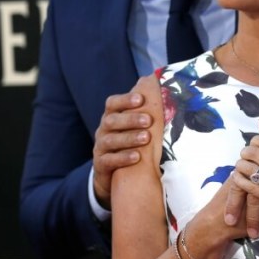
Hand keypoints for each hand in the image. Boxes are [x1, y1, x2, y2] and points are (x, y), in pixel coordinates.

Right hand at [92, 80, 155, 208]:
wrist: (112, 174)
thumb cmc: (129, 143)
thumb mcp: (133, 128)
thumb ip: (143, 110)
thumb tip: (157, 83)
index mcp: (111, 117)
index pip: (112, 103)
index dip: (125, 100)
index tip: (141, 99)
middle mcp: (103, 130)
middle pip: (111, 121)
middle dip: (130, 119)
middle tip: (148, 120)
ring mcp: (100, 147)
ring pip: (111, 140)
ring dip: (129, 138)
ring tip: (146, 138)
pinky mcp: (101, 165)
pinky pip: (109, 160)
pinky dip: (123, 158)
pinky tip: (137, 157)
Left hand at [231, 134, 258, 232]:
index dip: (255, 141)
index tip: (255, 144)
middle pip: (251, 152)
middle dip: (246, 151)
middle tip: (246, 154)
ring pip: (246, 168)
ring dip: (241, 164)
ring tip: (242, 165)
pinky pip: (247, 186)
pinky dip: (239, 179)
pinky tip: (238, 177)